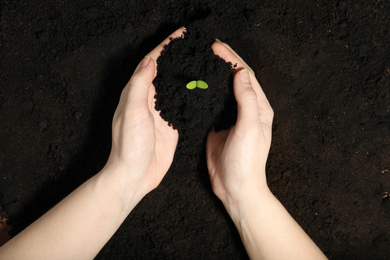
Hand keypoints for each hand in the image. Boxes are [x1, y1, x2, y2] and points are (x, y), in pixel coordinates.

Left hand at [103, 28, 185, 205]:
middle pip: (164, 71)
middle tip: (194, 45)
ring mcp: (161, 112)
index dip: (165, 47)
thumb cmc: (129, 145)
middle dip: (177, 56)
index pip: (151, 62)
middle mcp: (148, 99)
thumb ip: (140, 85)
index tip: (180, 36)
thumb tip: (150, 61)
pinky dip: (190, 93)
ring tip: (200, 61)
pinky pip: (182, 104)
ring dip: (185, 72)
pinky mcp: (171, 124)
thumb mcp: (132, 111)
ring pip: (174, 85)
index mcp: (136, 93)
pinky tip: (200, 88)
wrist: (135, 174)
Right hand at [206, 40, 273, 212]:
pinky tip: (196, 84)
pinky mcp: (217, 126)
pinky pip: (211, 104)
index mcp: (259, 108)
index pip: (246, 76)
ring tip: (201, 60)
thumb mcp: (249, 128)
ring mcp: (231, 118)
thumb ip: (246, 100)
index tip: (217, 47)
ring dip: (214, 74)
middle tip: (208, 47)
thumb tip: (240, 74)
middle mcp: (247, 110)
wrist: (235, 187)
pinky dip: (205, 91)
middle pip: (235, 79)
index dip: (232, 59)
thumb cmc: (248, 162)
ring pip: (223, 90)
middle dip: (224, 61)